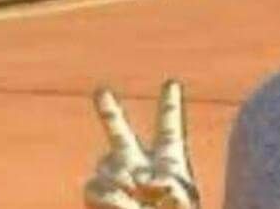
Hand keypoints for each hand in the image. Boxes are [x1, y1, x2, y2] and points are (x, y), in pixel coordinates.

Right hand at [84, 80, 199, 208]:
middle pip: (120, 135)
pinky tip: (125, 202)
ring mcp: (117, 181)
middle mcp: (139, 166)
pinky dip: (110, 195)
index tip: (171, 83)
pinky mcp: (99, 198)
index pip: (170, 129)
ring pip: (106, 161)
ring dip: (121, 173)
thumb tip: (139, 179)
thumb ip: (168, 183)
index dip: (170, 105)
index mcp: (170, 161)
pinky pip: (95, 187)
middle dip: (109, 113)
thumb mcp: (184, 200)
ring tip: (136, 189)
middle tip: (100, 90)